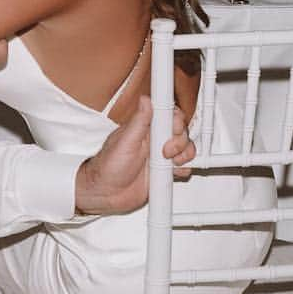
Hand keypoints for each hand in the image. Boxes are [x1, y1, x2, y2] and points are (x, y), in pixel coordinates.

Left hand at [75, 97, 194, 214]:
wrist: (106, 194)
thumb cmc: (108, 167)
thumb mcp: (124, 142)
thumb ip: (138, 121)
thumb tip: (146, 100)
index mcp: (144, 128)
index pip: (168, 115)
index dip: (175, 120)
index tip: (172, 129)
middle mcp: (154, 140)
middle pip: (181, 131)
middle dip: (179, 141)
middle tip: (165, 151)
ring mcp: (161, 156)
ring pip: (186, 148)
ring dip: (184, 155)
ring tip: (169, 162)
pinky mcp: (165, 172)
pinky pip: (184, 167)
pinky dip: (184, 169)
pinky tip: (172, 172)